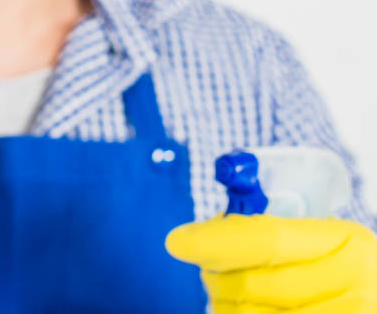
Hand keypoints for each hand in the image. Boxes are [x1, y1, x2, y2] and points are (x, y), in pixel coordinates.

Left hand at [166, 214, 376, 311]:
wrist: (373, 298)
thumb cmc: (341, 265)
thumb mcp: (326, 239)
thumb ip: (273, 230)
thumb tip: (205, 231)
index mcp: (347, 244)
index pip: (265, 239)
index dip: (214, 240)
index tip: (178, 241)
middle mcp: (352, 289)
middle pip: (251, 283)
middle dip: (213, 273)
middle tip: (203, 266)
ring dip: (222, 301)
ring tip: (223, 288)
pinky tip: (237, 307)